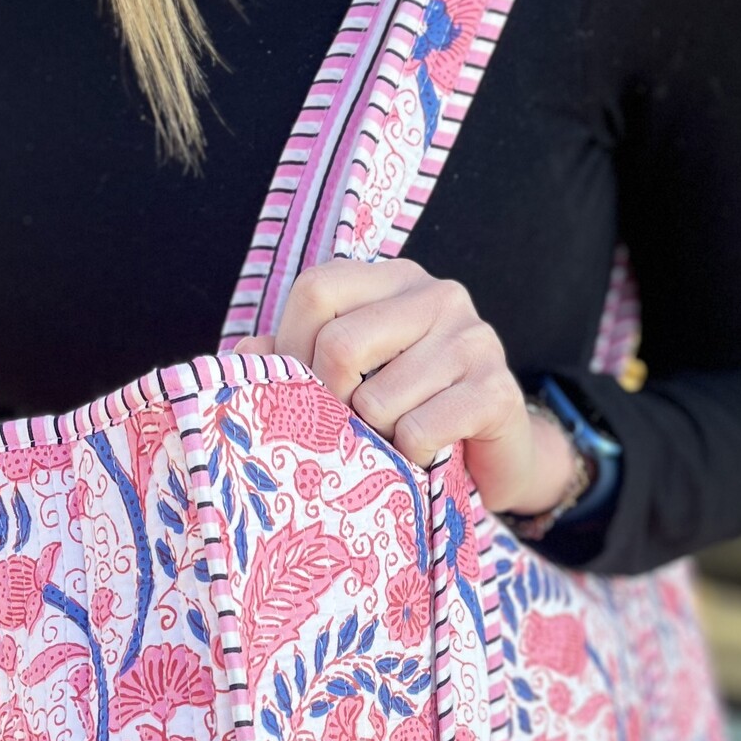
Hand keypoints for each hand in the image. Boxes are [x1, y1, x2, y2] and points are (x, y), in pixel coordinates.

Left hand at [243, 259, 575, 515]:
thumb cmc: (410, 412)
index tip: (302, 392)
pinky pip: (419, 431)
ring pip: (378, 400)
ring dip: (376, 439)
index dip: (292, 349)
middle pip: (341, 344)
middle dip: (331, 403)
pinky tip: (427, 454)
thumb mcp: (350, 380)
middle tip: (349, 428)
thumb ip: (295, 360)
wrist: (494, 460)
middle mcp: (437, 295)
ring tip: (395, 440)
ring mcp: (473, 338)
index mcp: (393, 280)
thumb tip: (244, 354)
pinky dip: (409, 457)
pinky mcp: (496, 390)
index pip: (316, 290)